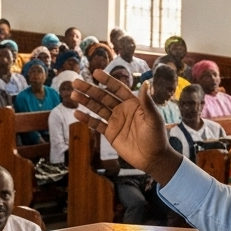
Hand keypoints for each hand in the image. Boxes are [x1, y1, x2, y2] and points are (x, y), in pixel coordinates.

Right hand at [72, 71, 180, 185]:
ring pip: (97, 108)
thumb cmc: (157, 136)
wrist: (153, 158)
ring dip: (85, 101)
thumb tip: (146, 83)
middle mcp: (122, 109)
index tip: (95, 72)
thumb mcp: (153, 118)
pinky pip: (97, 124)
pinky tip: (77, 114)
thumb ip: (147, 102)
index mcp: (133, 103)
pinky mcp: (110, 133)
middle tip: (76, 82)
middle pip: (103, 96)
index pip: (117, 88)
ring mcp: (115, 121)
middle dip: (90, 89)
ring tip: (73, 95)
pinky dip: (87, 119)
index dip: (107, 80)